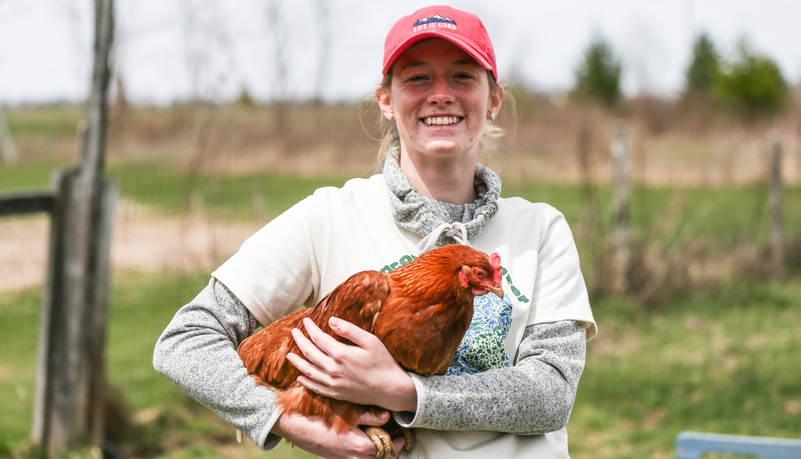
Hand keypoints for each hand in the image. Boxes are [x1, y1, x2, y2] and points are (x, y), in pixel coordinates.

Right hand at [273, 409, 405, 458]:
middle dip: (389, 449)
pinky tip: (364, 438)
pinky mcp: (338, 458)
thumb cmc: (320, 417)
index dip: (397, 442)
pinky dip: (366, 453)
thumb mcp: (346, 413)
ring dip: (377, 451)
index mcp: (361, 447)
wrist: (296, 426)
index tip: (401, 434)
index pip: (388, 450)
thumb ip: (369, 417)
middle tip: (393, 436)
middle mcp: (355, 458)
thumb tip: (387, 416)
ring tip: (380, 437)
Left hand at [287, 317, 417, 411]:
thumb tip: (331, 320)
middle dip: (300, 341)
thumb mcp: (370, 341)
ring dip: (297, 361)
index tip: (305, 320)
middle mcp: (333, 370)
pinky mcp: (336, 394)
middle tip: (294, 332)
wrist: (391, 389)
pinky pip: (315, 388)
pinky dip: (306, 381)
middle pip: (309, 353)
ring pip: (308, 371)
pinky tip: (300, 377)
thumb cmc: (383, 362)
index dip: (310, 328)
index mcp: (341, 354)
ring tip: (289, 354)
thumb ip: (349, 330)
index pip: (318, 338)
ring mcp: (333, 384)